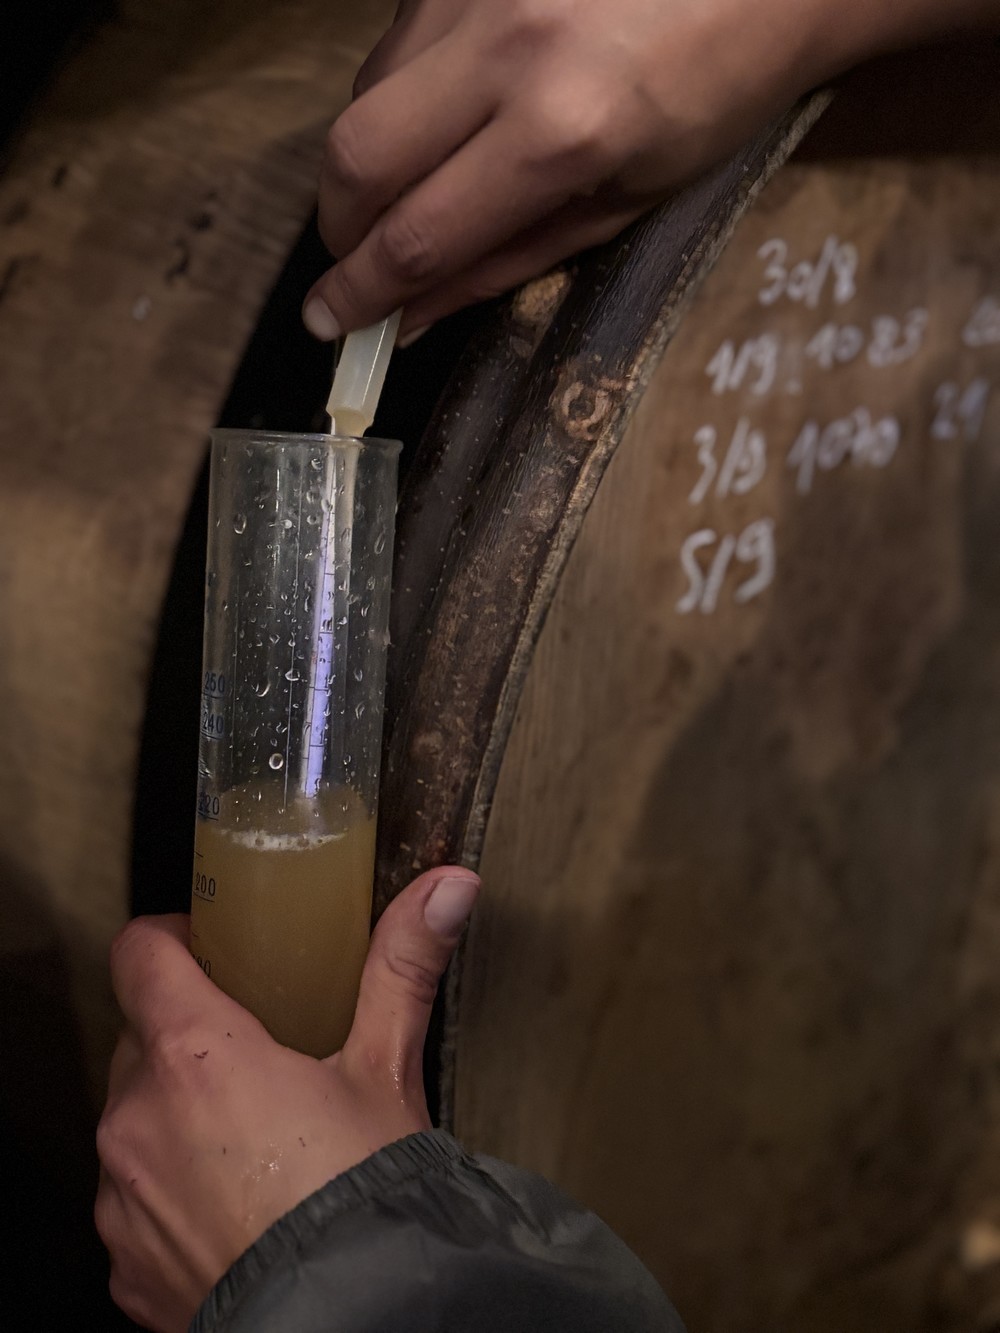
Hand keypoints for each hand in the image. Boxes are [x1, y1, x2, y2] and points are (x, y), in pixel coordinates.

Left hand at [95, 867, 479, 1331]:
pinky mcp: (125, 1261)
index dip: (168, 938)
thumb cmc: (362, 1193)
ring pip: (133, 1119)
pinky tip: (236, 1203)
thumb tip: (449, 886)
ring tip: (252, 1134)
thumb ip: (404, 966)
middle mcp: (137, 1119)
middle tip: (255, 1045)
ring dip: (176, 1113)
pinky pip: (134, 1199)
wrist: (351, 1319)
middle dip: (189, 1034)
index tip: (207, 946)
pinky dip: (172, 1188)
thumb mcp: (387, 1069)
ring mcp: (121, 1197)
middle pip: (140, 1039)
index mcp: (195, 1054)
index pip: (138, 955)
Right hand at [302, 0, 825, 342]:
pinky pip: (397, 40)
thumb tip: (414, 314)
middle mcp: (509, 47)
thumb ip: (509, 260)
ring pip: (366, 91)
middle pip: (359, 154)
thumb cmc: (716, 95)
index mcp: (564, 131)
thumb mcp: (625, 202)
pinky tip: (444, 114)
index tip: (331, 323)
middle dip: (340, 229)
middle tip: (356, 264)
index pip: (420, 233)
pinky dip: (400, 97)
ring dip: (369, 161)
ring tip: (414, 189)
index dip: (362, 290)